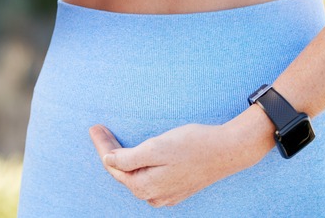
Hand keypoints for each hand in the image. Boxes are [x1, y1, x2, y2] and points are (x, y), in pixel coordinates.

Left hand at [89, 121, 265, 207]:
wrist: (229, 150)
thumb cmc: (193, 145)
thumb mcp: (157, 147)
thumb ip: (129, 158)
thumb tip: (108, 163)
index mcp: (145, 186)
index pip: (114, 167)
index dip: (102, 146)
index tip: (94, 128)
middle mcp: (154, 196)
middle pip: (124, 173)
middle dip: (110, 152)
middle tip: (100, 130)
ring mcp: (167, 194)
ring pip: (137, 177)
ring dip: (125, 160)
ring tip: (114, 142)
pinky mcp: (178, 188)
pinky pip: (151, 179)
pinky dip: (140, 166)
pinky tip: (139, 156)